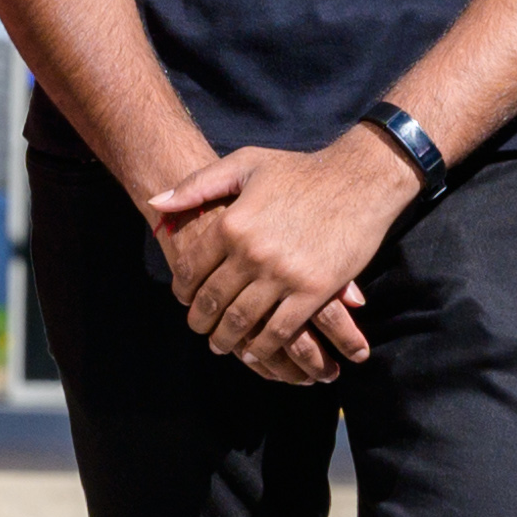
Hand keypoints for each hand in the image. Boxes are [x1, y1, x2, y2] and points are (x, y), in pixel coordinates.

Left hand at [147, 132, 413, 377]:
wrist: (359, 180)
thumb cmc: (300, 170)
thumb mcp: (245, 164)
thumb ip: (198, 185)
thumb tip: (156, 202)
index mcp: (231, 224)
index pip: (193, 269)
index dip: (183, 290)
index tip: (184, 299)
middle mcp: (251, 253)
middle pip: (213, 300)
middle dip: (200, 321)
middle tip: (198, 329)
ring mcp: (282, 275)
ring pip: (241, 321)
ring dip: (227, 340)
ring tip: (221, 346)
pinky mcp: (312, 292)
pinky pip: (278, 331)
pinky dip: (262, 347)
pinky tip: (254, 351)